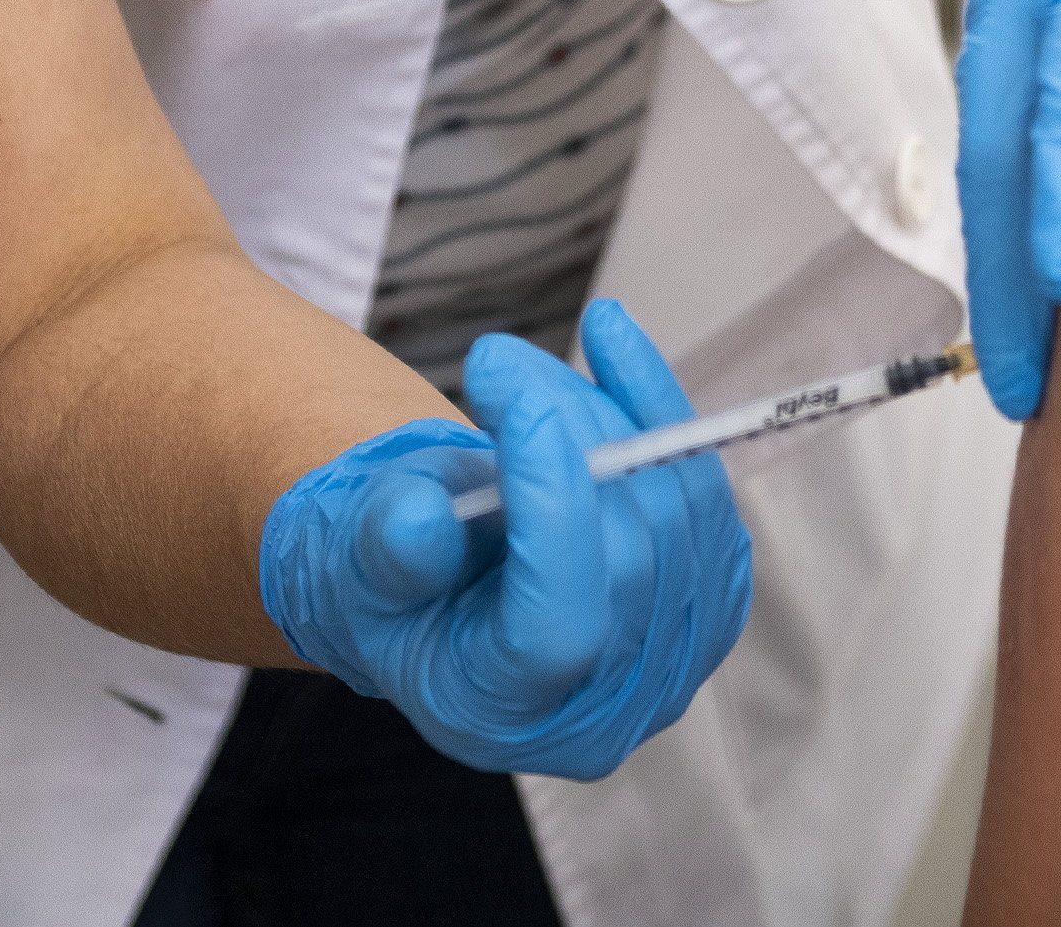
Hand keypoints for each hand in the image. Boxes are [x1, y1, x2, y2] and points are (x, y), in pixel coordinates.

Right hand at [252, 298, 754, 779]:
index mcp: (503, 715)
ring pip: (676, 507)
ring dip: (603, 411)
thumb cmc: (388, 574)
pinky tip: (609, 345)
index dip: (552, 513)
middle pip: (627, 557)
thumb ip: (386, 550)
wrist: (439, 578)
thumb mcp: (352, 564)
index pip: (559, 628)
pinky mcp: (708, 596)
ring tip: (517, 368)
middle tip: (494, 361)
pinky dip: (659, 405)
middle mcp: (604, 711)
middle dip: (569, 435)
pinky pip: (705, 484)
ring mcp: (672, 660)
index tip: (520, 406)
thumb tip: (422, 522)